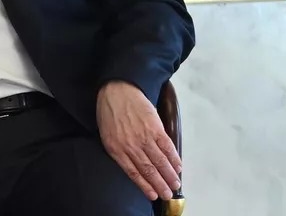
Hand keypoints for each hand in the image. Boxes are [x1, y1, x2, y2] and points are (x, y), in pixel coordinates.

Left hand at [97, 81, 181, 200]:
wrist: (118, 91)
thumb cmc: (110, 113)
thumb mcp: (107, 135)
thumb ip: (119, 151)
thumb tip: (134, 166)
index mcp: (116, 149)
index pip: (133, 172)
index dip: (145, 185)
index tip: (153, 195)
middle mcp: (131, 146)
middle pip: (148, 169)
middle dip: (160, 184)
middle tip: (168, 195)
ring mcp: (144, 137)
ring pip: (160, 161)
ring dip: (170, 175)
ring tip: (176, 184)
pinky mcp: (155, 128)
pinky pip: (167, 147)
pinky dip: (174, 159)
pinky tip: (178, 167)